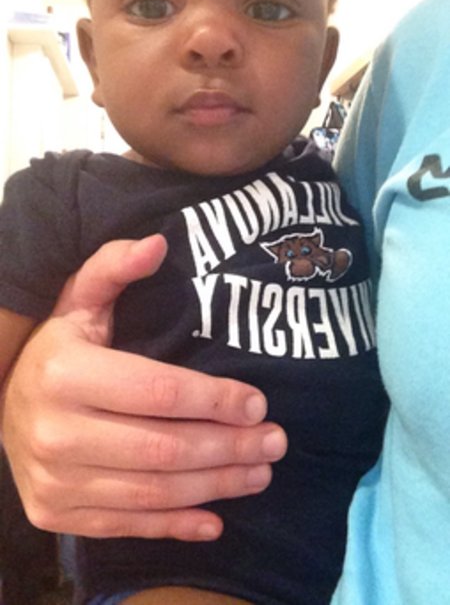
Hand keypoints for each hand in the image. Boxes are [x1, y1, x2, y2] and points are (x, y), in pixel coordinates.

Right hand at [1, 236, 286, 540]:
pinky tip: (216, 519)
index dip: (215, 399)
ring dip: (216, 485)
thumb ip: (114, 267)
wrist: (3, 408)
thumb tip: (159, 242)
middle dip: (229, 446)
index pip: (157, 391)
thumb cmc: (56, 349)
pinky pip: (126, 526)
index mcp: (64, 373)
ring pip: (152, 491)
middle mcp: (54, 432)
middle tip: (276, 441)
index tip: (259, 402)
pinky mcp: (55, 514)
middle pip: (163, 448)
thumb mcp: (78, 300)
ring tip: (261, 471)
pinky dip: (175, 526)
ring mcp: (53, 481)